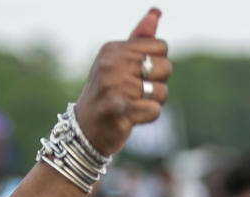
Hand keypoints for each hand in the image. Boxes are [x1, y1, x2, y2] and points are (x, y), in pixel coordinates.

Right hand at [74, 8, 170, 155]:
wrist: (85, 130)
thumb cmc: (107, 95)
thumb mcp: (118, 63)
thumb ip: (139, 40)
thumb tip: (156, 12)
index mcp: (113, 49)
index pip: (161, 47)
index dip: (157, 64)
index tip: (138, 75)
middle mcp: (112, 64)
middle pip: (165, 67)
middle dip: (157, 84)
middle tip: (135, 93)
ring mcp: (114, 86)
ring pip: (161, 91)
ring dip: (153, 103)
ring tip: (132, 105)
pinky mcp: (118, 110)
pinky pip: (154, 110)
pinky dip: (147, 117)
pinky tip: (131, 118)